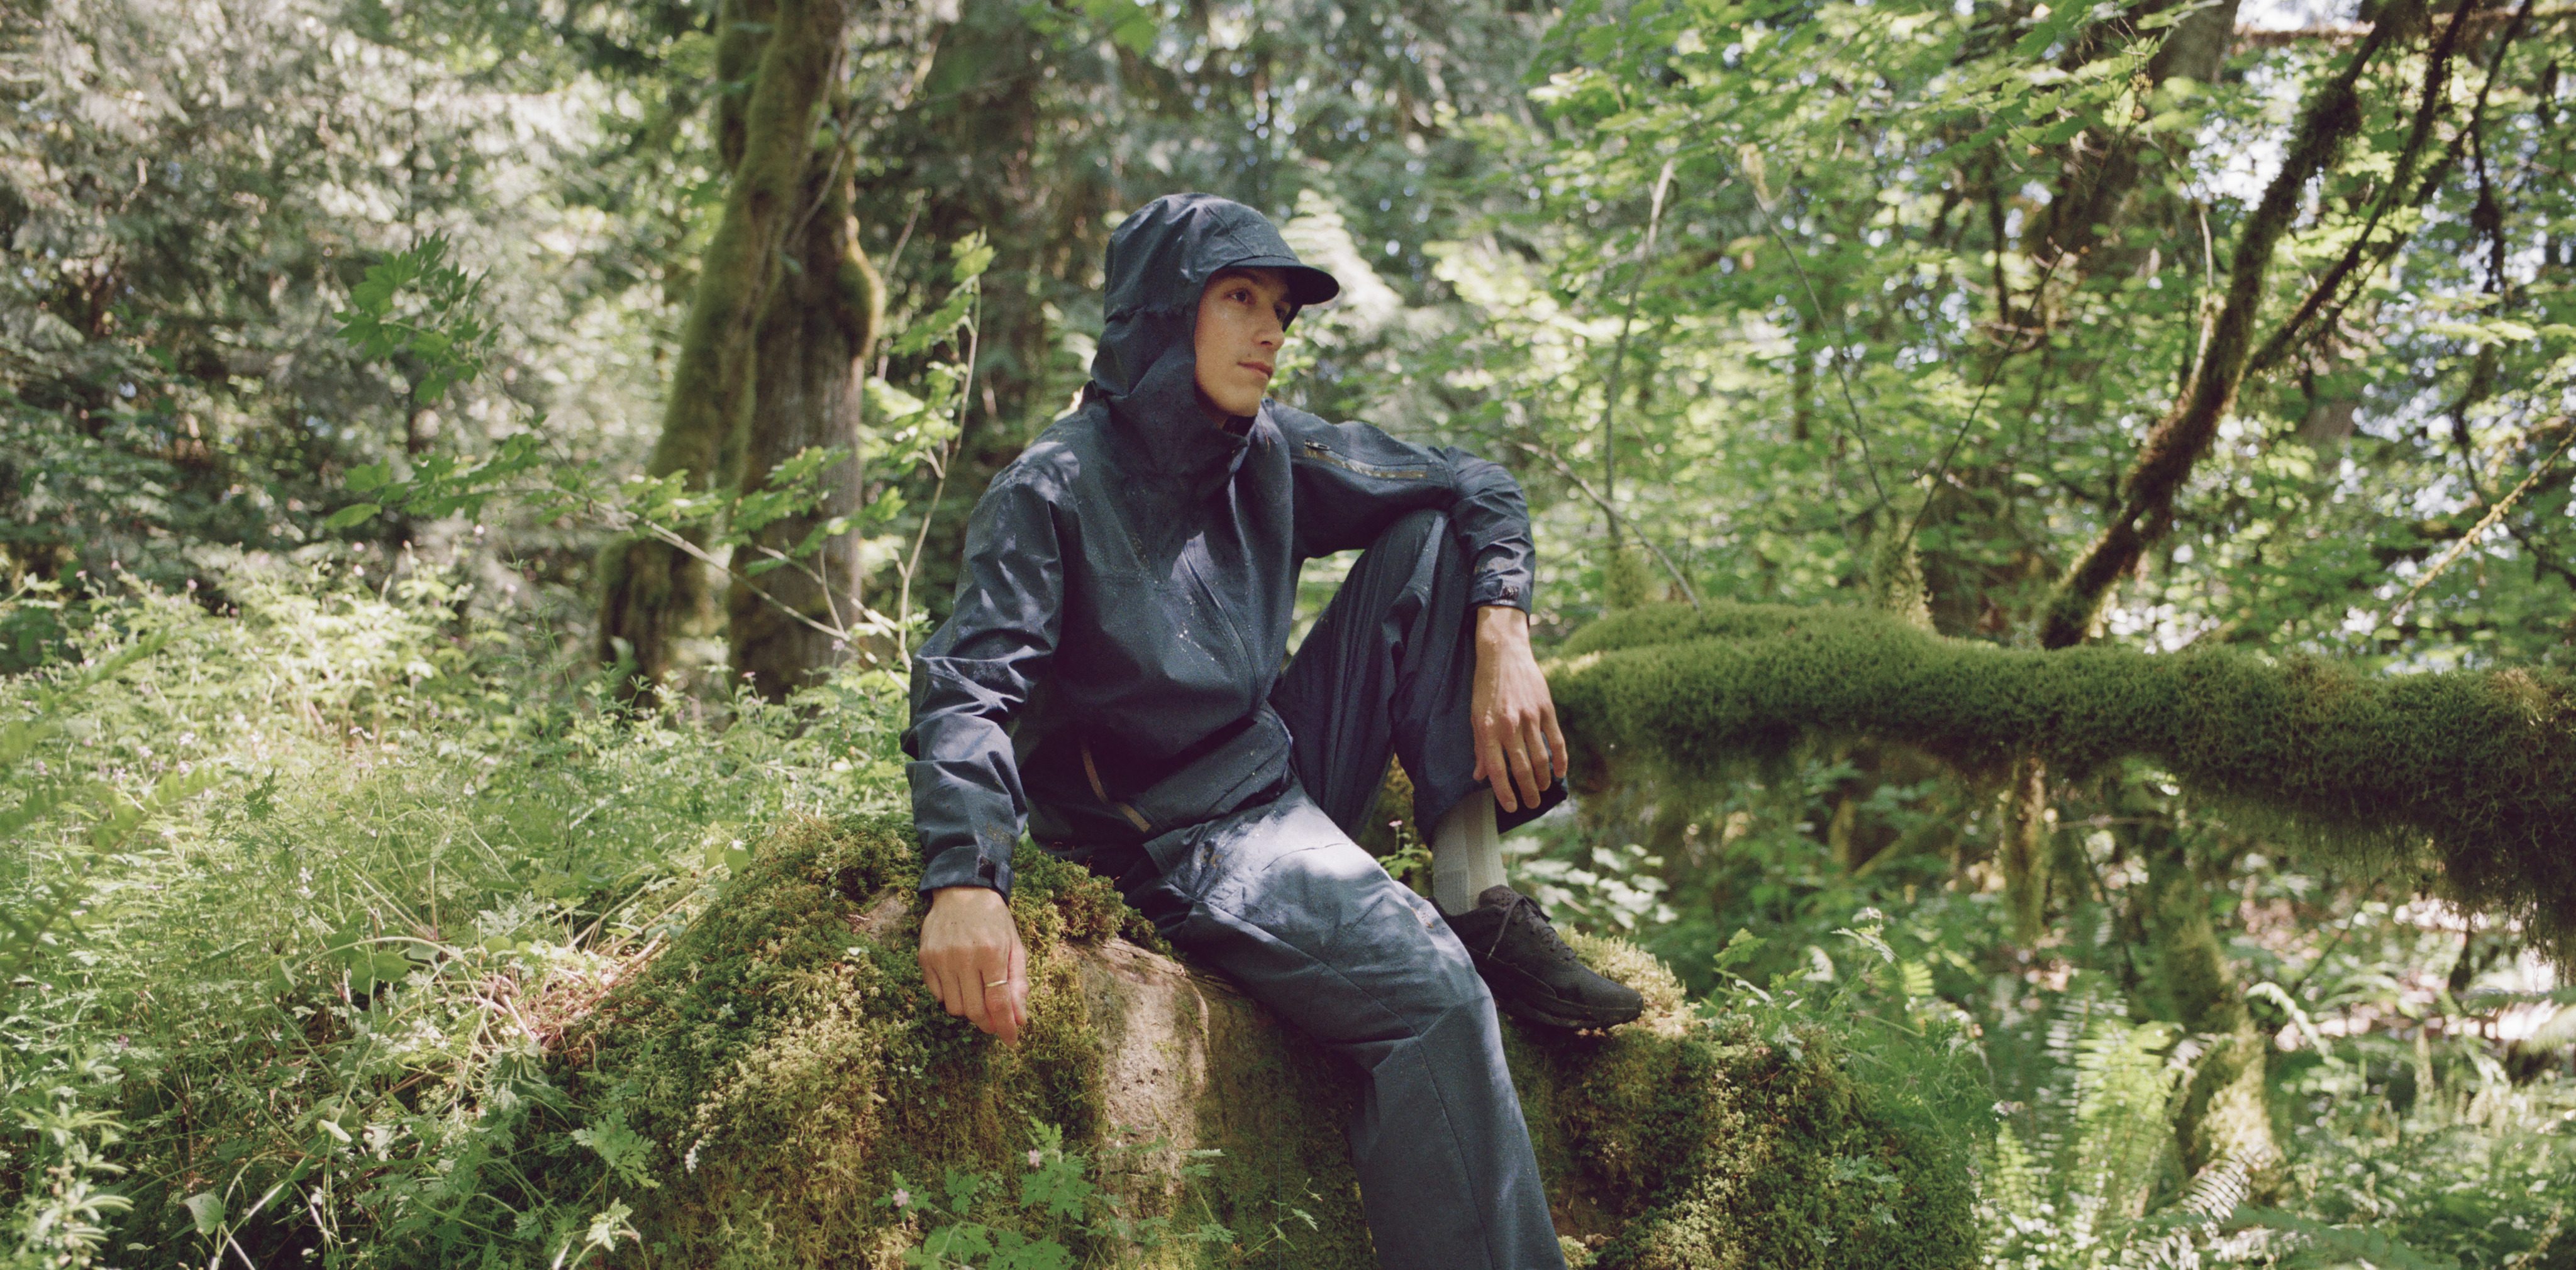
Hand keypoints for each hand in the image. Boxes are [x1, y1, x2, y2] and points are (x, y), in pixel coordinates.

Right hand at [919, 886, 1028, 1043]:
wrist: (962, 892)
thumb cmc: (994, 920)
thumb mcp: (1014, 946)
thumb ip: (1018, 983)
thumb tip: (1020, 1019)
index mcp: (991, 952)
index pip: (997, 1002)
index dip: (1005, 1027)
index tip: (1011, 1041)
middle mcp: (963, 957)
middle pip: (974, 1011)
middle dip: (987, 1022)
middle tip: (995, 1021)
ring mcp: (940, 958)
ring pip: (954, 1008)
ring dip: (969, 1009)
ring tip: (977, 994)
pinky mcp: (924, 959)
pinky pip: (938, 995)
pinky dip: (951, 996)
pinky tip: (960, 981)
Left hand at [1471, 605, 1568, 814]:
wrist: (1504, 653)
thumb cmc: (1486, 687)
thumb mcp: (1475, 715)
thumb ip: (1480, 747)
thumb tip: (1480, 776)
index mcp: (1488, 728)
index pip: (1497, 769)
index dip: (1504, 792)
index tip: (1511, 807)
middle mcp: (1509, 725)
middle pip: (1521, 768)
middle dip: (1527, 791)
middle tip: (1531, 804)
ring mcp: (1530, 717)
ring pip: (1541, 757)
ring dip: (1543, 778)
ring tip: (1543, 790)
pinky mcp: (1546, 708)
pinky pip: (1556, 740)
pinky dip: (1560, 759)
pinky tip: (1560, 772)